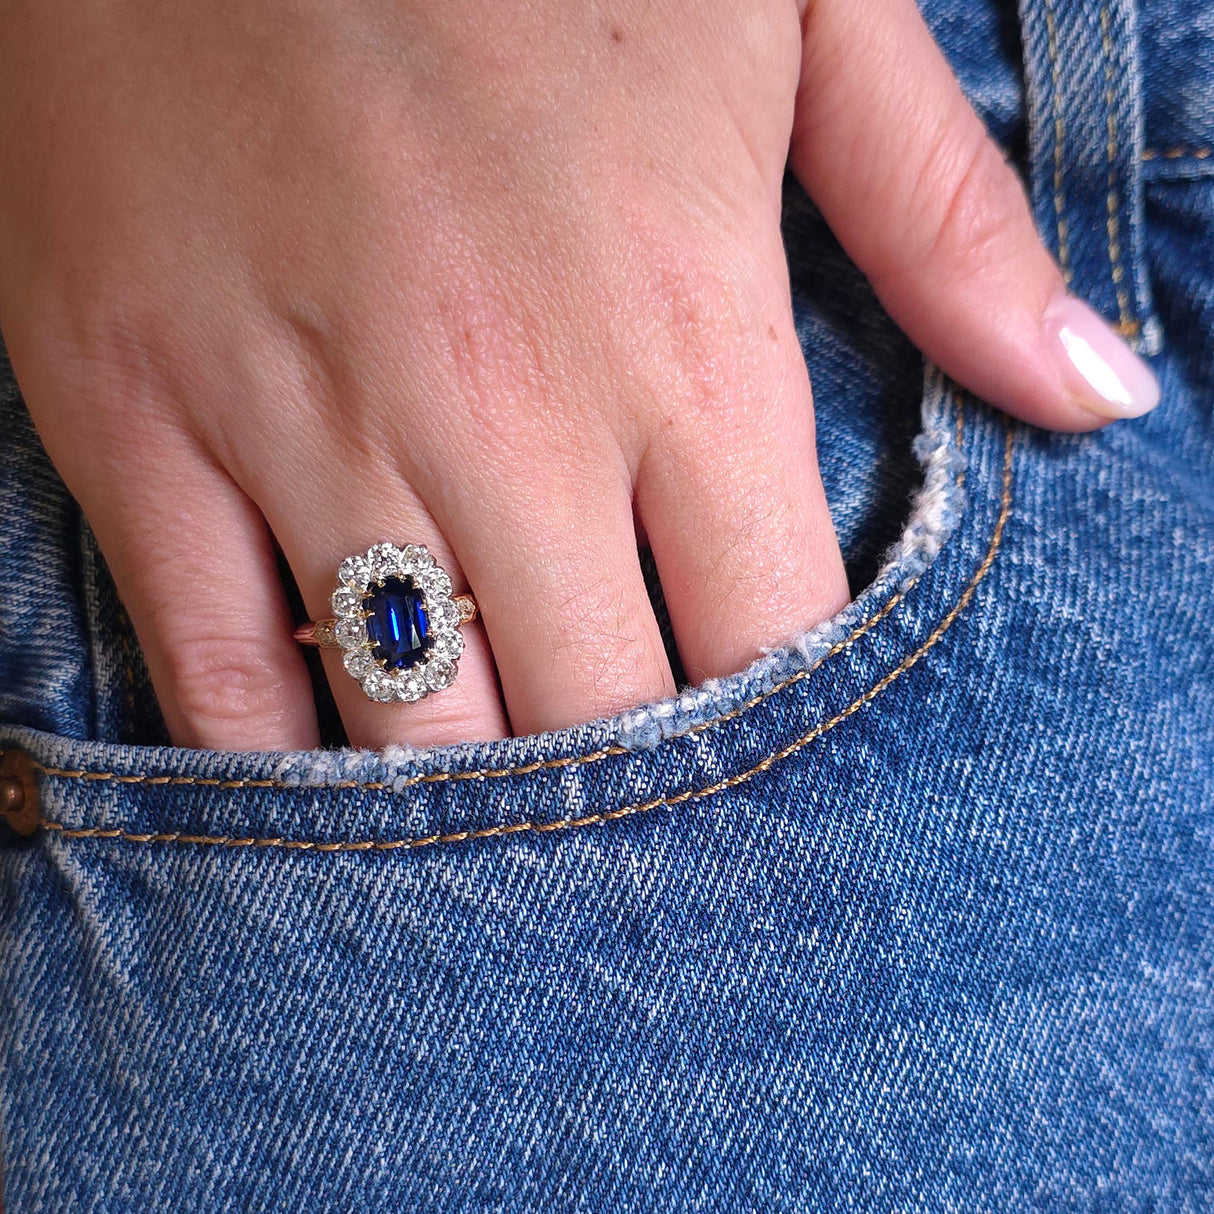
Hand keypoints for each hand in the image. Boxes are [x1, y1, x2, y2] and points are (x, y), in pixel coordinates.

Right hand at [0, 0, 1159, 749]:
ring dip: (469, 809)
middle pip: (598, 722)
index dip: (782, 730)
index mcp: (676, 322)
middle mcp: (497, 409)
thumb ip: (944, 216)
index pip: (772, 640)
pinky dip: (266, 762)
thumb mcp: (791, 1)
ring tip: (501, 835)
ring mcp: (295, 418)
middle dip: (632, 799)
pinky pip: (205, 670)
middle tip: (639, 832)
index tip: (774, 763)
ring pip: (407, 732)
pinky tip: (323, 779)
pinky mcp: (127, 415)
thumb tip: (1093, 391)